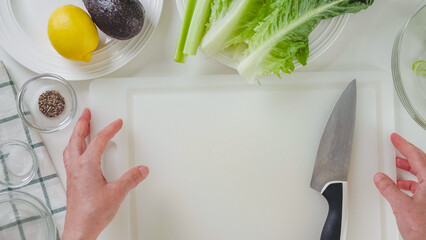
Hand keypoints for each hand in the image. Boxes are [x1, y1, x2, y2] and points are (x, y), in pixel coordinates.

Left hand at [61, 109, 148, 239]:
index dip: (109, 129)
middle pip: (77, 138)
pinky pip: (70, 158)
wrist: (80, 228)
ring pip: (71, 147)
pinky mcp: (73, 181)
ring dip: (76, 135)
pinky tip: (80, 153)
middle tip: (86, 113)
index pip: (99, 140)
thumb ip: (131, 179)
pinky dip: (74, 148)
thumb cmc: (92, 213)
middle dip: (82, 123)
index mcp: (87, 165)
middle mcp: (77, 167)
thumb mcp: (117, 193)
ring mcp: (73, 174)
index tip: (117, 123)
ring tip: (82, 128)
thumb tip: (141, 169)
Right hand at [374, 133, 425, 239]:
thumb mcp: (401, 205)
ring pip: (421, 175)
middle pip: (421, 163)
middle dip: (406, 155)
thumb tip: (381, 178)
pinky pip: (420, 186)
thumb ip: (389, 189)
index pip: (417, 156)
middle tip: (396, 147)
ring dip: (407, 170)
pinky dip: (409, 183)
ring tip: (395, 166)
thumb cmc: (424, 229)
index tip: (396, 138)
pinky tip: (400, 187)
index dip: (404, 145)